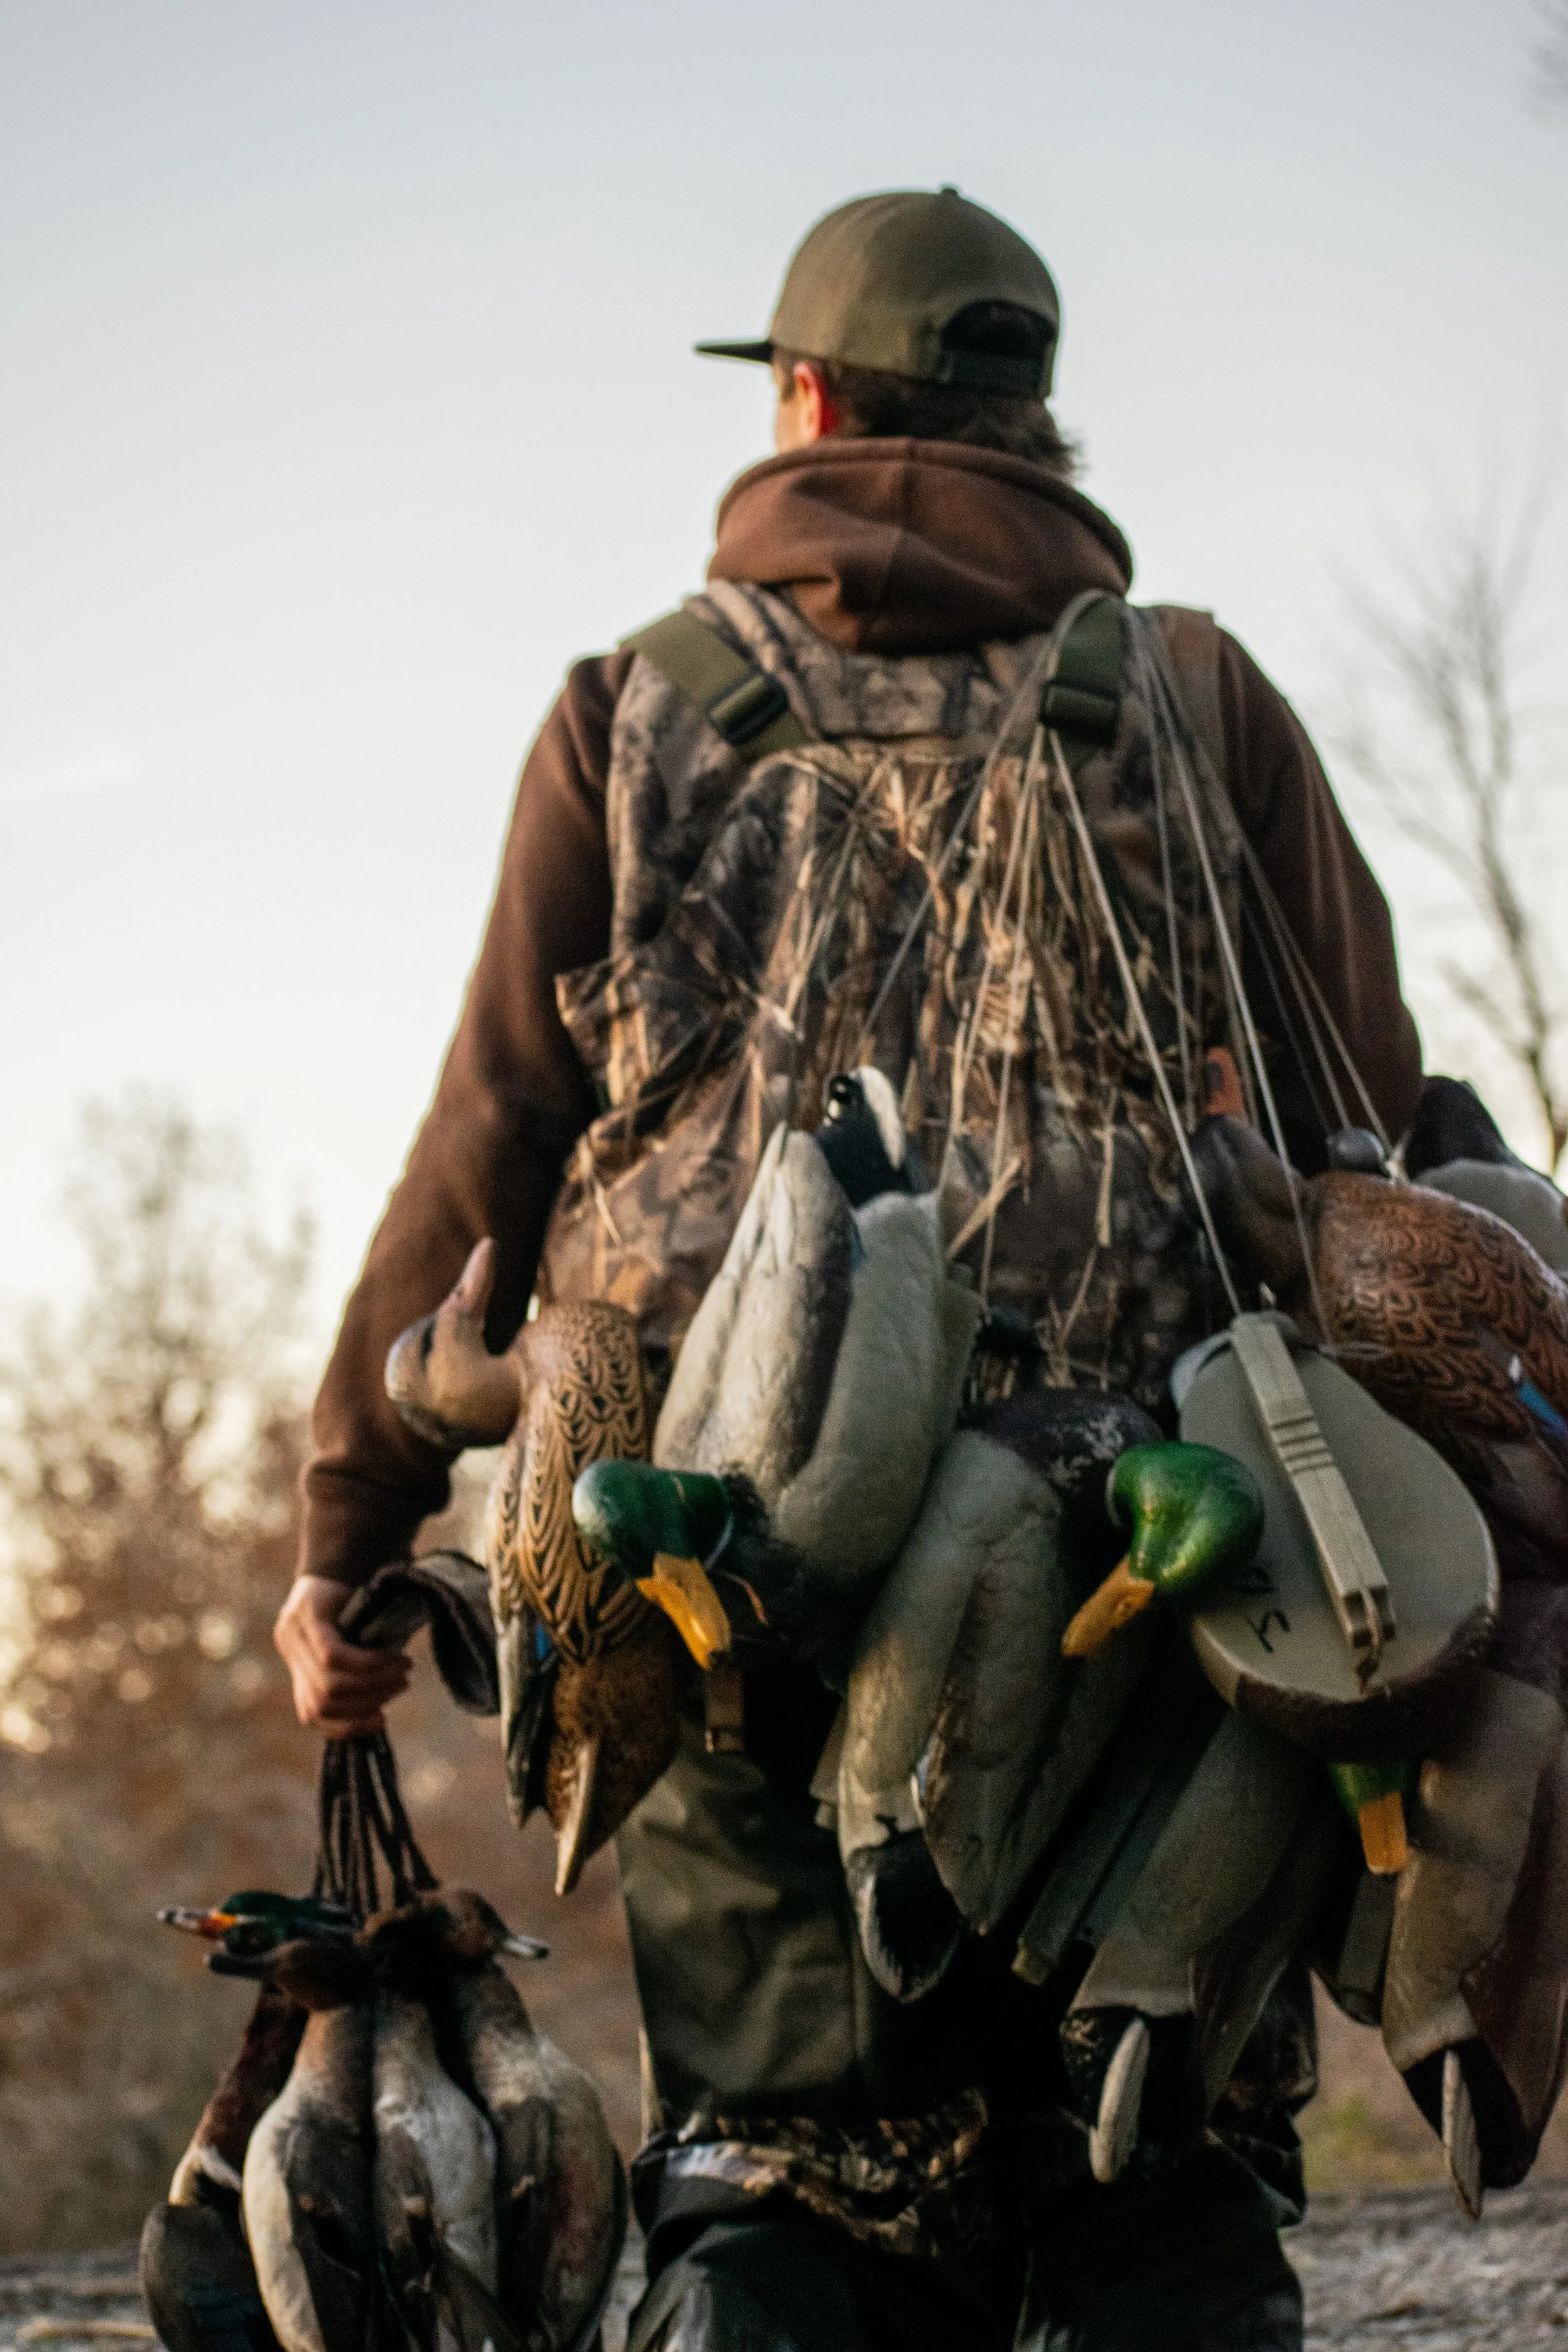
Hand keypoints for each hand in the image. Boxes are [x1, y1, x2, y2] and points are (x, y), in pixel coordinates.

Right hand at [274, 1575, 411, 1735]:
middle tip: (405, 1679)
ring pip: (318, 1708)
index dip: (370, 1666)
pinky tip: (377, 1719)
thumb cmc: (355, 1581)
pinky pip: (314, 1716)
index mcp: (305, 1612)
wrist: (328, 1579)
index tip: (403, 1661)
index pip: (331, 1655)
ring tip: (395, 1691)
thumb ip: (376, 1615)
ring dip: (364, 1708)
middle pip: (327, 1687)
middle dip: (373, 1689)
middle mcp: (289, 1640)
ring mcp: (290, 1664)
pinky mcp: (298, 1683)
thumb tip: (402, 1653)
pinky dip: (347, 1725)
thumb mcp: (365, 1588)